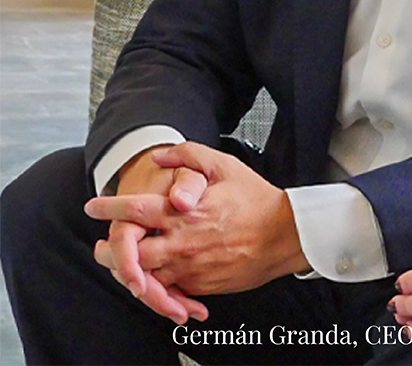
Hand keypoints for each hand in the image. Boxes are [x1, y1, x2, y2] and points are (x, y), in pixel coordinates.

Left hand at [86, 142, 309, 300]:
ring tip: (122, 265)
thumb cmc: (254, 199)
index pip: (135, 211)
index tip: (93, 206)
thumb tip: (160, 155)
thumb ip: (188, 155)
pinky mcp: (201, 286)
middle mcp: (182, 243)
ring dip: (128, 272)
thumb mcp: (223, 165)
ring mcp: (191, 268)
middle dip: (110, 251)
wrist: (283, 236)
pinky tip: (152, 279)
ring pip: (145, 278)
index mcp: (184, 212)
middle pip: (130, 255)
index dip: (109, 208)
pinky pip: (169, 291)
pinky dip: (156, 286)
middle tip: (100, 246)